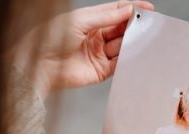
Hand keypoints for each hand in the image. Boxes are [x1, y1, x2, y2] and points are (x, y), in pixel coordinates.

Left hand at [15, 1, 153, 96]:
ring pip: (122, 46)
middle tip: (145, 23)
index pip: (115, 12)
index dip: (131, 8)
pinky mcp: (101, 71)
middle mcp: (95, 37)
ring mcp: (99, 54)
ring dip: (131, 42)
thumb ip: (105, 16)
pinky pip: (119, 64)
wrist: (41, 66)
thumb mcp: (80, 20)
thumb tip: (127, 9)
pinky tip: (134, 54)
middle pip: (121, 29)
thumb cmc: (52, 40)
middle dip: (133, 26)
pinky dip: (128, 59)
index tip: (147, 7)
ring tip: (139, 39)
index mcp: (89, 21)